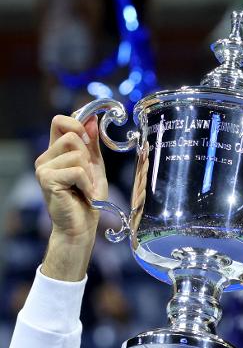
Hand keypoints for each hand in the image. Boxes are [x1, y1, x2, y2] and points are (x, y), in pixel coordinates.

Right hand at [35, 114, 106, 246]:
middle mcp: (45, 158)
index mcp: (55, 152)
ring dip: (88, 174)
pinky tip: (83, 195)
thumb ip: (92, 145)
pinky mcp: (47, 179)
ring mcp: (43, 168)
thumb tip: (92, 119)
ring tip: (84, 188)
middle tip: (87, 179)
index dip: (77, 124)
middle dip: (88, 158)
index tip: (89, 141)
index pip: (59, 121)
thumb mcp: (95, 168)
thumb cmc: (88, 200)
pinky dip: (86, 184)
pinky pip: (77, 171)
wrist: (81, 227)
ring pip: (77, 154)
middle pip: (72, 136)